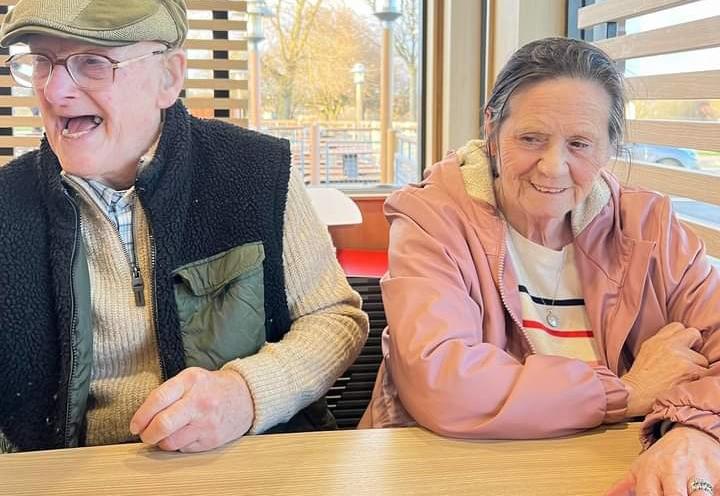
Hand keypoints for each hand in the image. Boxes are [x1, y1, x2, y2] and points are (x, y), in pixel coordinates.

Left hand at [130, 367, 253, 451]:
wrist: (245, 397)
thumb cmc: (211, 387)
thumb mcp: (190, 378)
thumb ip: (167, 392)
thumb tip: (142, 417)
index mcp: (190, 381)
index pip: (157, 400)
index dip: (140, 416)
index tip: (135, 425)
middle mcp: (200, 401)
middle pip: (162, 425)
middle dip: (147, 434)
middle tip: (145, 435)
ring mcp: (207, 422)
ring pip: (170, 442)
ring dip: (161, 442)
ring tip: (165, 435)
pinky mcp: (212, 439)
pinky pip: (183, 449)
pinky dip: (178, 444)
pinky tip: (185, 434)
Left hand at [607, 425, 719, 494]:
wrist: (692, 433)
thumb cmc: (665, 455)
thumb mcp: (641, 467)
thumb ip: (624, 485)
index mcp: (651, 469)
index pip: (648, 495)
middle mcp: (674, 470)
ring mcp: (698, 472)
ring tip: (689, 494)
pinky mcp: (718, 474)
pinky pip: (716, 492)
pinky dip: (712, 493)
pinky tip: (704, 492)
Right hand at [621, 323, 707, 416]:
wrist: (635, 396)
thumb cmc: (639, 380)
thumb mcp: (645, 354)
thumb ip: (661, 345)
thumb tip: (679, 344)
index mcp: (656, 341)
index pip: (677, 326)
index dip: (682, 336)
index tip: (682, 346)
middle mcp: (669, 345)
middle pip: (693, 334)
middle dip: (695, 346)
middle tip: (690, 359)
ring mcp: (681, 357)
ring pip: (702, 359)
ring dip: (697, 368)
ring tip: (682, 378)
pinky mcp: (690, 371)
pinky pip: (705, 372)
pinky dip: (699, 379)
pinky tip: (686, 384)